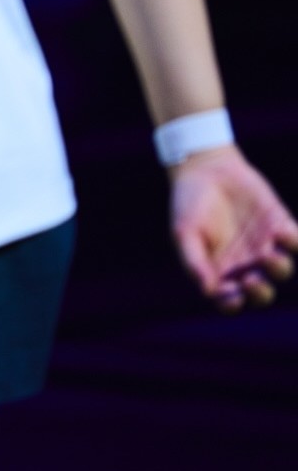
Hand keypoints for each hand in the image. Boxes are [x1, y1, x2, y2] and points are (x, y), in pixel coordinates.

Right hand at [169, 146, 297, 312]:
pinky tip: (281, 233)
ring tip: (269, 256)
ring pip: (282, 270)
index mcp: (220, 271)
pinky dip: (294, 243)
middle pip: (261, 292)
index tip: (230, 291)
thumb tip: (207, 290)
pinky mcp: (280, 226)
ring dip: (278, 268)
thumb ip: (194, 261)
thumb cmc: (188, 203)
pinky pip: (296, 243)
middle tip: (251, 280)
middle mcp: (245, 264)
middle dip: (260, 292)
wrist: (206, 168)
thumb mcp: (183, 232)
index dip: (232, 303)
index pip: (230, 300)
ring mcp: (265, 246)